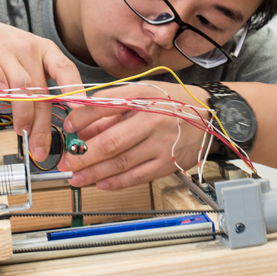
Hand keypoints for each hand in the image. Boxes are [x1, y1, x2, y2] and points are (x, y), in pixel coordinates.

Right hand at [0, 16, 80, 161]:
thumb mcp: (25, 62)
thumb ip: (37, 87)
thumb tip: (48, 124)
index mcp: (44, 50)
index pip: (65, 69)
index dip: (75, 89)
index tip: (80, 109)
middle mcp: (28, 50)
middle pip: (41, 91)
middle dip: (43, 124)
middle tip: (41, 146)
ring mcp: (6, 53)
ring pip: (22, 88)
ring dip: (24, 114)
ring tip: (23, 131)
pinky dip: (0, 90)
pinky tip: (2, 99)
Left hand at [57, 81, 210, 188]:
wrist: (210, 116)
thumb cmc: (172, 102)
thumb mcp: (143, 92)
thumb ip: (113, 106)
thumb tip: (83, 124)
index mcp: (144, 97)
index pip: (107, 106)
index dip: (83, 117)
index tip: (67, 125)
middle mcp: (154, 120)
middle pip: (112, 142)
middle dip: (83, 154)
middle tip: (66, 161)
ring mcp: (162, 144)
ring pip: (122, 162)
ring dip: (94, 172)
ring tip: (76, 176)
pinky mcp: (169, 162)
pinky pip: (138, 176)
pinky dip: (117, 182)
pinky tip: (101, 183)